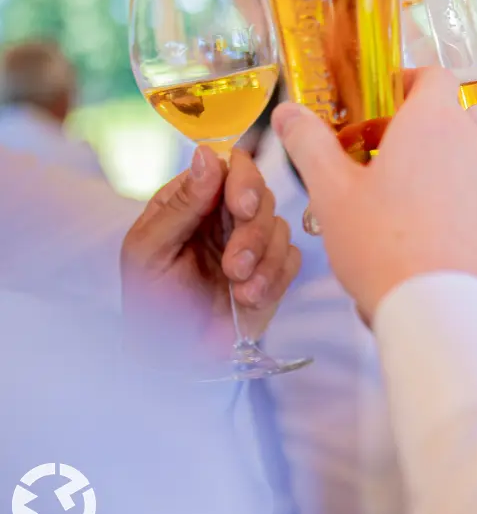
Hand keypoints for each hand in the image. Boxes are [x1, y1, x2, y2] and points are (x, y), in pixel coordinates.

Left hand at [120, 146, 298, 354]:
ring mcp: (252, 243)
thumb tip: (206, 154)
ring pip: (279, 227)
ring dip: (261, 259)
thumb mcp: (149, 251)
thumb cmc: (150, 304)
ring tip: (237, 287)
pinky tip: (249, 298)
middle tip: (234, 264)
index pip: (229, 167)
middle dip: (253, 230)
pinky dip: (274, 277)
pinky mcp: (273, 271)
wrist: (172, 360)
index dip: (242, 180)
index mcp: (192, 202)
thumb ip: (180, 205)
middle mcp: (225, 216)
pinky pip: (291, 259)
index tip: (241, 206)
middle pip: (262, 194)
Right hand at [273, 68, 476, 322]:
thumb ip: (309, 144)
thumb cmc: (385, 246)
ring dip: (427, 166)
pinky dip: (446, 199)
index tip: (380, 100)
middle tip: (369, 155)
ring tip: (386, 199)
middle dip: (409, 130)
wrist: (443, 311)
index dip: (406, 82)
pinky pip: (471, 195)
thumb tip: (288, 113)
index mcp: (435, 122)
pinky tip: (414, 232)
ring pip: (459, 159)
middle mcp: (473, 144)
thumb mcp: (331, 192)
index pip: (434, 76)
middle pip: (444, 119)